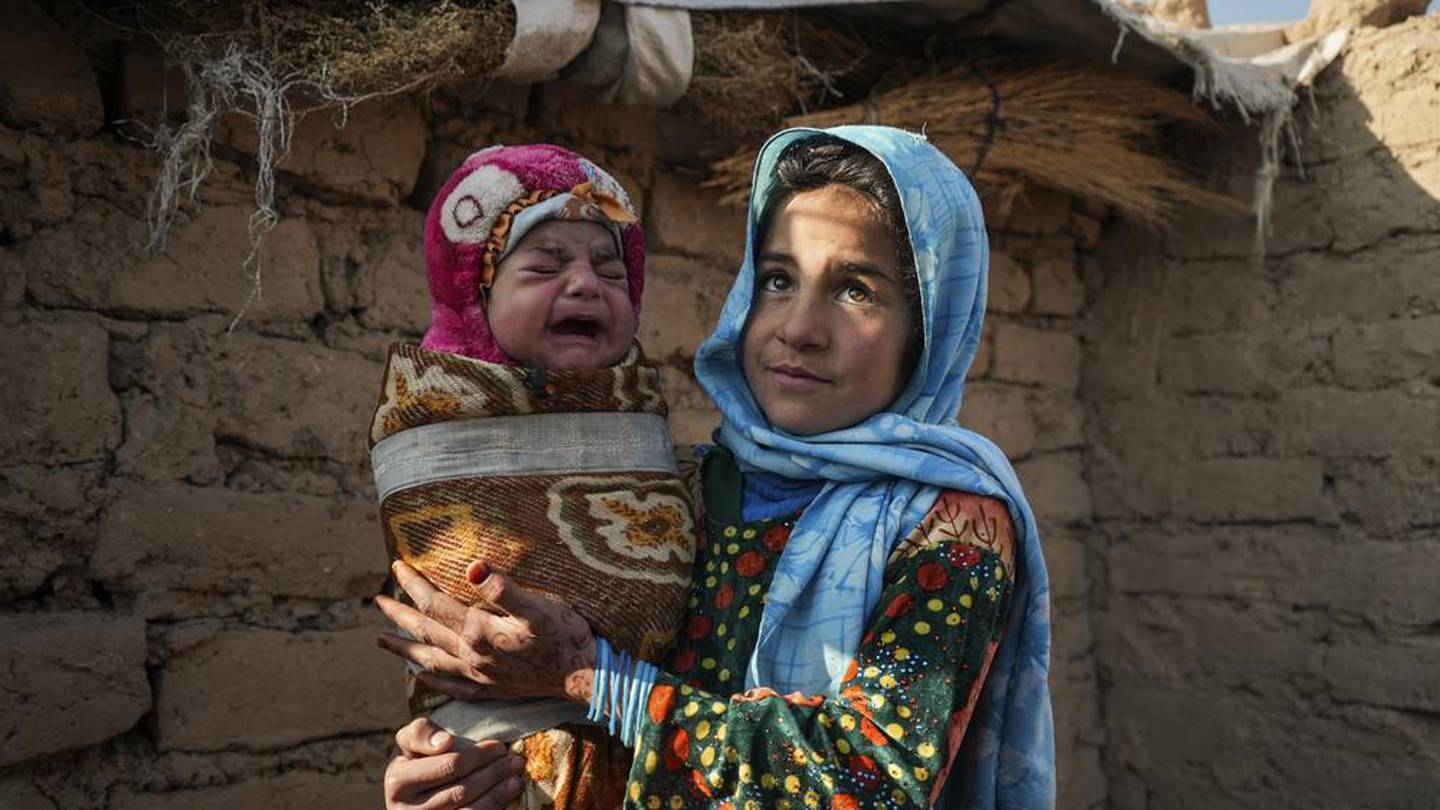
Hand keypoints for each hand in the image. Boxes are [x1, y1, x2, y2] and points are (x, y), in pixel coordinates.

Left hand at [376, 560, 595, 703]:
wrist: (586, 676)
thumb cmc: (565, 636)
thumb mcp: (537, 606)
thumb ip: (503, 587)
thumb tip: (472, 567)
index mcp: (479, 632)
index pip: (436, 604)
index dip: (415, 583)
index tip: (396, 564)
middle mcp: (473, 656)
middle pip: (426, 632)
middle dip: (400, 613)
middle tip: (377, 600)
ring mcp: (480, 676)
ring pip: (432, 661)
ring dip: (404, 649)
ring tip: (380, 641)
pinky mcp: (492, 690)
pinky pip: (452, 687)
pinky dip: (433, 681)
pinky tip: (420, 677)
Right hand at [383, 717, 525, 809]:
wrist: (409, 796)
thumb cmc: (417, 762)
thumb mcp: (411, 743)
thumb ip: (421, 732)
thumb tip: (445, 742)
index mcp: (397, 781)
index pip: (447, 766)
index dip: (477, 756)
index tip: (499, 746)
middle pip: (460, 791)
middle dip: (493, 774)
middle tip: (515, 761)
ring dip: (497, 795)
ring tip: (516, 779)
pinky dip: (493, 808)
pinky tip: (508, 796)